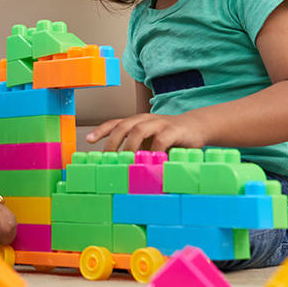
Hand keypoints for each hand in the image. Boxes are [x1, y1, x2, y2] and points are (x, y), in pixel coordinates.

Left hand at [85, 112, 205, 151]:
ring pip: (138, 129)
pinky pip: (161, 140)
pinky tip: (152, 161)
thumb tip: (120, 167)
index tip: (89, 140)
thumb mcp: (150, 143)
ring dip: (130, 146)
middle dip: (112, 141)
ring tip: (128, 160)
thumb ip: (137, 150)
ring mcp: (159, 123)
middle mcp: (145, 119)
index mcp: (137, 122)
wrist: (198, 127)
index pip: (115, 123)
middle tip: (108, 158)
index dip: (101, 130)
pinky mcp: (174, 130)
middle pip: (123, 125)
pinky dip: (154, 151)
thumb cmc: (170, 138)